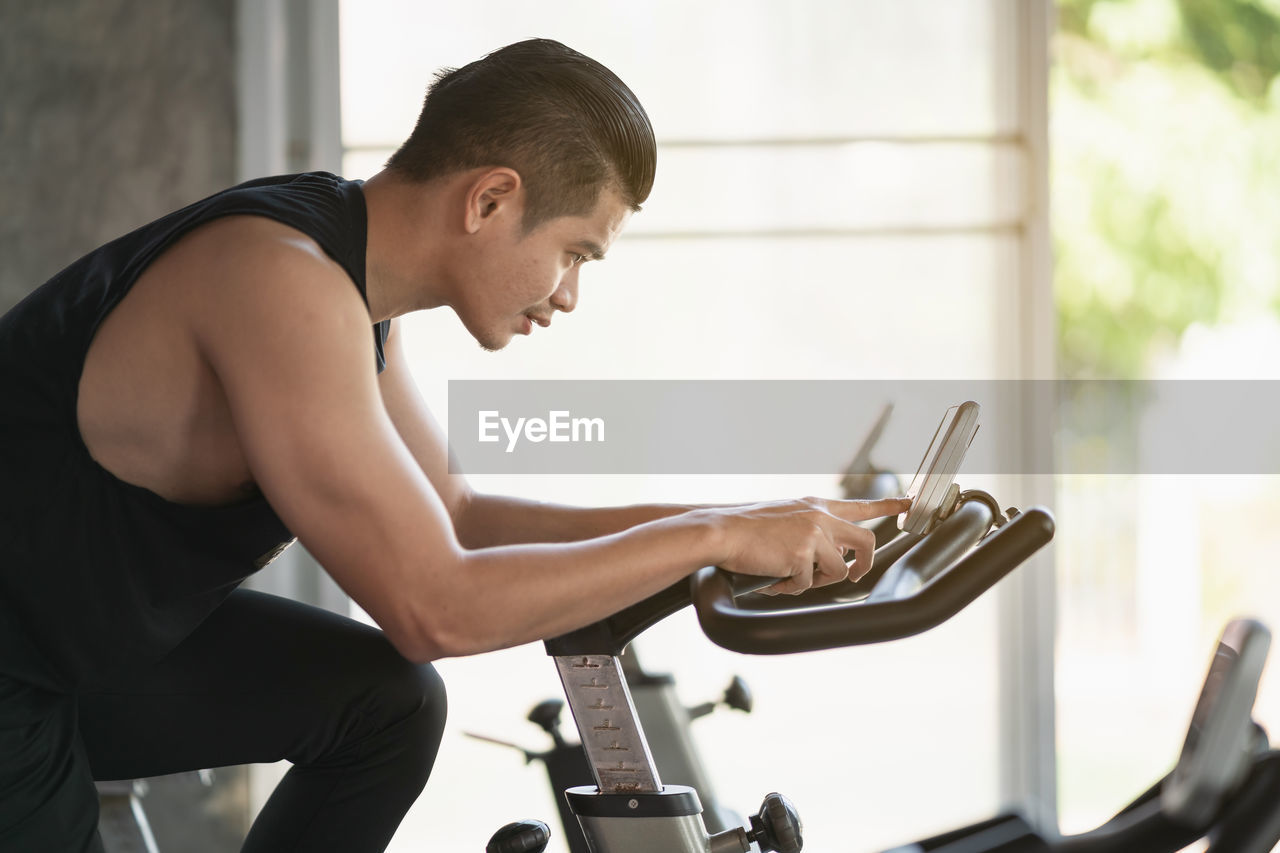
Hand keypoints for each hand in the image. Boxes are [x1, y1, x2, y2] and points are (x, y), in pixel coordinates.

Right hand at [699, 496, 910, 594]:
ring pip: (837, 570)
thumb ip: (810, 531)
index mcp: (815, 506)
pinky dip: (789, 587)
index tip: (909, 503)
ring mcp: (813, 534)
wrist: (721, 531)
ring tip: (789, 578)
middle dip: (864, 564)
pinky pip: (806, 584)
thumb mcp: (784, 518)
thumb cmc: (744, 529)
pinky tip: (772, 579)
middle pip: (866, 540)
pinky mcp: (803, 554)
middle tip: (853, 576)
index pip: (860, 505)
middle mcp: (819, 516)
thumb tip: (826, 559)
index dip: (889, 505)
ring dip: (815, 581)